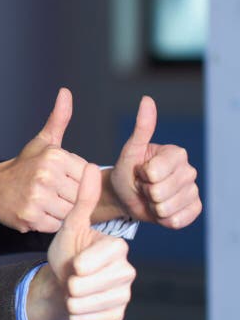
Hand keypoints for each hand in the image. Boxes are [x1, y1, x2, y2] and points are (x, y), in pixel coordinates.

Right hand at [0, 88, 86, 232]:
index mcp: (54, 156)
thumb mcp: (43, 142)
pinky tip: (38, 212)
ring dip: (60, 212)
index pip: (87, 177)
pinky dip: (49, 223)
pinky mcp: (30, 217)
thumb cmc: (22, 167)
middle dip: (68, 198)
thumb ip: (59, 119)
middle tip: (52, 193)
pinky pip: (55, 226)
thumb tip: (66, 92)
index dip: (75, 181)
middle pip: (79, 196)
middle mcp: (46, 175)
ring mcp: (37, 198)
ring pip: (69, 213)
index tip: (59, 179)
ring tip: (45, 202)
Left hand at [32, 164, 135, 319]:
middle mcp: (127, 271)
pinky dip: (76, 314)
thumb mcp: (70, 225)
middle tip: (72, 276)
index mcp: (118, 248)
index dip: (78, 264)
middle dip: (71, 282)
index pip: (94, 261)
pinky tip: (77, 305)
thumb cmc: (67, 251)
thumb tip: (91, 166)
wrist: (61, 282)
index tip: (74, 261)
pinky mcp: (117, 315)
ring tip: (72, 289)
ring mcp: (124, 295)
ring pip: (87, 303)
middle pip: (87, 284)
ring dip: (71, 299)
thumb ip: (83, 199)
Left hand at [109, 96, 201, 228]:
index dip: (142, 176)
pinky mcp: (193, 208)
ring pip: (168, 206)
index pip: (155, 173)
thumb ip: (141, 128)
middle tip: (142, 187)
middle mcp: (188, 170)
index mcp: (176, 153)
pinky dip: (164, 219)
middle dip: (145, 192)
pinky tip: (159, 210)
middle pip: (161, 191)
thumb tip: (147, 99)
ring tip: (149, 198)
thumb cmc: (126, 171)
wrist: (126, 196)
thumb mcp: (130, 151)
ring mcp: (192, 190)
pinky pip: (179, 219)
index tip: (139, 172)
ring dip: (152, 206)